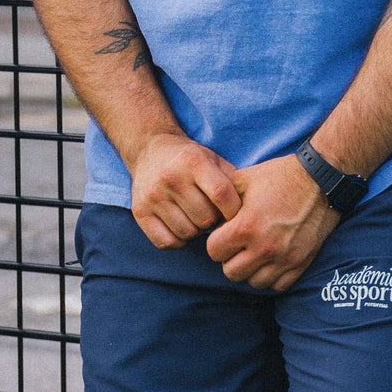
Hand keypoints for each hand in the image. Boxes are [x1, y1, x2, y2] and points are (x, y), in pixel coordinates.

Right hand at [128, 132, 241, 249]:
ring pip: (187, 233)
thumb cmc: (189, 159)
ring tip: (195, 217)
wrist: (149, 149)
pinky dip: (178, 240)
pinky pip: (167, 242)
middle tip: (211, 213)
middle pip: (205, 219)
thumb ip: (232, 181)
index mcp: (193, 162)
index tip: (235, 215)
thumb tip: (252, 210)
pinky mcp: (139, 212)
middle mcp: (171, 178)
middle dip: (213, 220)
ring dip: (196, 231)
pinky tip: (180, 226)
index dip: (234, 211)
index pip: (221, 195)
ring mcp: (153, 196)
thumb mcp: (212, 159)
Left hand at [204, 154, 339, 290]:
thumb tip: (210, 218)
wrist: (319, 182)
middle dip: (230, 259)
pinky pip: (278, 286)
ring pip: (255, 283)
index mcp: (246, 227)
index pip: (214, 252)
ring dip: (250, 270)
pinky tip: (271, 260)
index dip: (215, 242)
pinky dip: (272, 276)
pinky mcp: (301, 264)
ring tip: (254, 252)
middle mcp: (264, 248)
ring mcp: (284, 259)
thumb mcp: (243, 179)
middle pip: (231, 273)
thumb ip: (222, 200)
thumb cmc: (279, 177)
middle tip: (237, 245)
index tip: (224, 234)